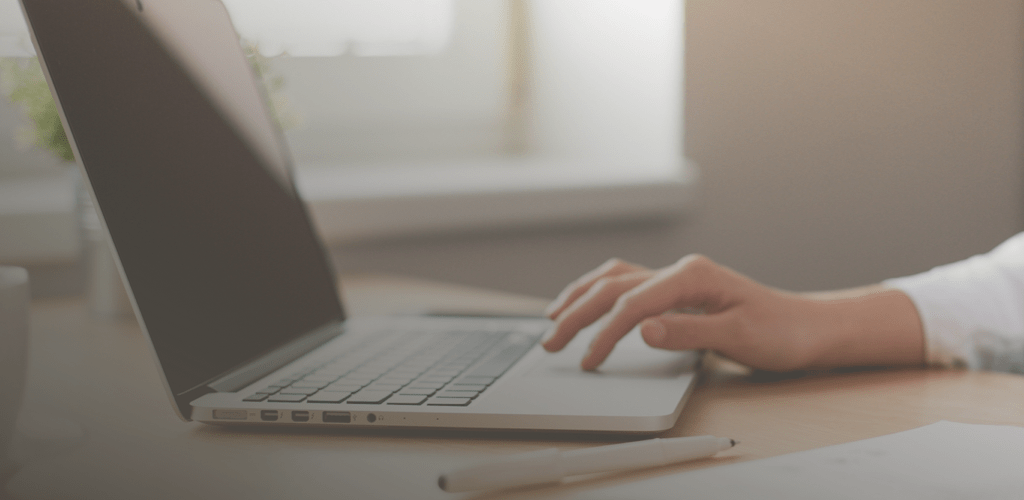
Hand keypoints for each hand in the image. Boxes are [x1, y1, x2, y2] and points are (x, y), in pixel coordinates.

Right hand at [542, 255, 923, 371]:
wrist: (806, 327)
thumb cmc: (780, 332)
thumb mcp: (739, 337)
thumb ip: (688, 332)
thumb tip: (642, 330)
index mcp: (692, 276)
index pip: (633, 303)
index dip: (605, 333)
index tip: (588, 361)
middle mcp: (680, 271)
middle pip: (613, 287)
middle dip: (577, 313)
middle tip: (551, 342)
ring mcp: (676, 278)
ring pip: (614, 278)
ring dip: (580, 296)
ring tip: (552, 318)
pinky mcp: (677, 290)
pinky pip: (627, 284)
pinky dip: (599, 293)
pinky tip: (586, 303)